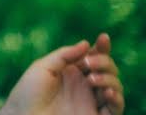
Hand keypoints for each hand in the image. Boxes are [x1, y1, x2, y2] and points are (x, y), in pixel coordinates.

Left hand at [0, 32, 124, 114]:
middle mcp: (84, 86)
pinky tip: (107, 92)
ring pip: (115, 87)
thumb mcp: (43, 68)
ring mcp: (91, 102)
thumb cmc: (28, 93)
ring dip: (109, 79)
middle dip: (104, 62)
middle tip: (88, 63)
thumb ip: (64, 55)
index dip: (102, 47)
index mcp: (72, 72)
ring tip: (91, 79)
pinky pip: (117, 109)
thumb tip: (86, 44)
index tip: (103, 38)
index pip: (94, 57)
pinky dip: (117, 99)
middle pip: (108, 70)